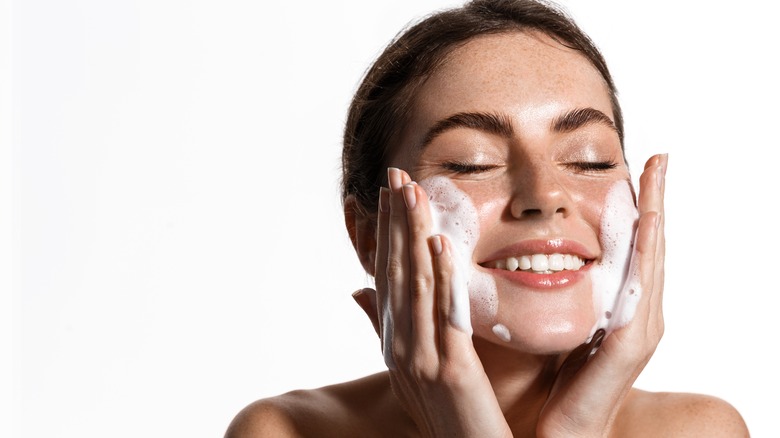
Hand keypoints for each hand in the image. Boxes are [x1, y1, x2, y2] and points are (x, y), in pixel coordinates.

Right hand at [353, 167, 511, 436]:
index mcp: (393, 343)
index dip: (386, 233)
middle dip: (395, 221)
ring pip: (416, 285)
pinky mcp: (451, 373)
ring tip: (415, 193)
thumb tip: (357, 291)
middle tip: (396, 175)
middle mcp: (399, 348)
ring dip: (414, 235)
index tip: (387, 193)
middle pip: (396, 272)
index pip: (386, 276)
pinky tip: (442, 244)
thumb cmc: (448, 417)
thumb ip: (387, 327)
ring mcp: (421, 361)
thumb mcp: (411, 370)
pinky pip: (446, 316)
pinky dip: (442, 277)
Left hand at [537, 154, 666, 436]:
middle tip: (658, 158)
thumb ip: (569, 296)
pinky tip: (646, 221)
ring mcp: (642, 327)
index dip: (641, 209)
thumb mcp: (566, 325)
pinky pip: (640, 285)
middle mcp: (642, 313)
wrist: (564, 430)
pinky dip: (645, 251)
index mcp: (625, 308)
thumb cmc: (560, 381)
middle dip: (656, 200)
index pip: (637, 248)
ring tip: (656, 174)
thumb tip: (546, 260)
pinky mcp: (630, 341)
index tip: (640, 169)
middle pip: (653, 245)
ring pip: (653, 257)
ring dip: (656, 213)